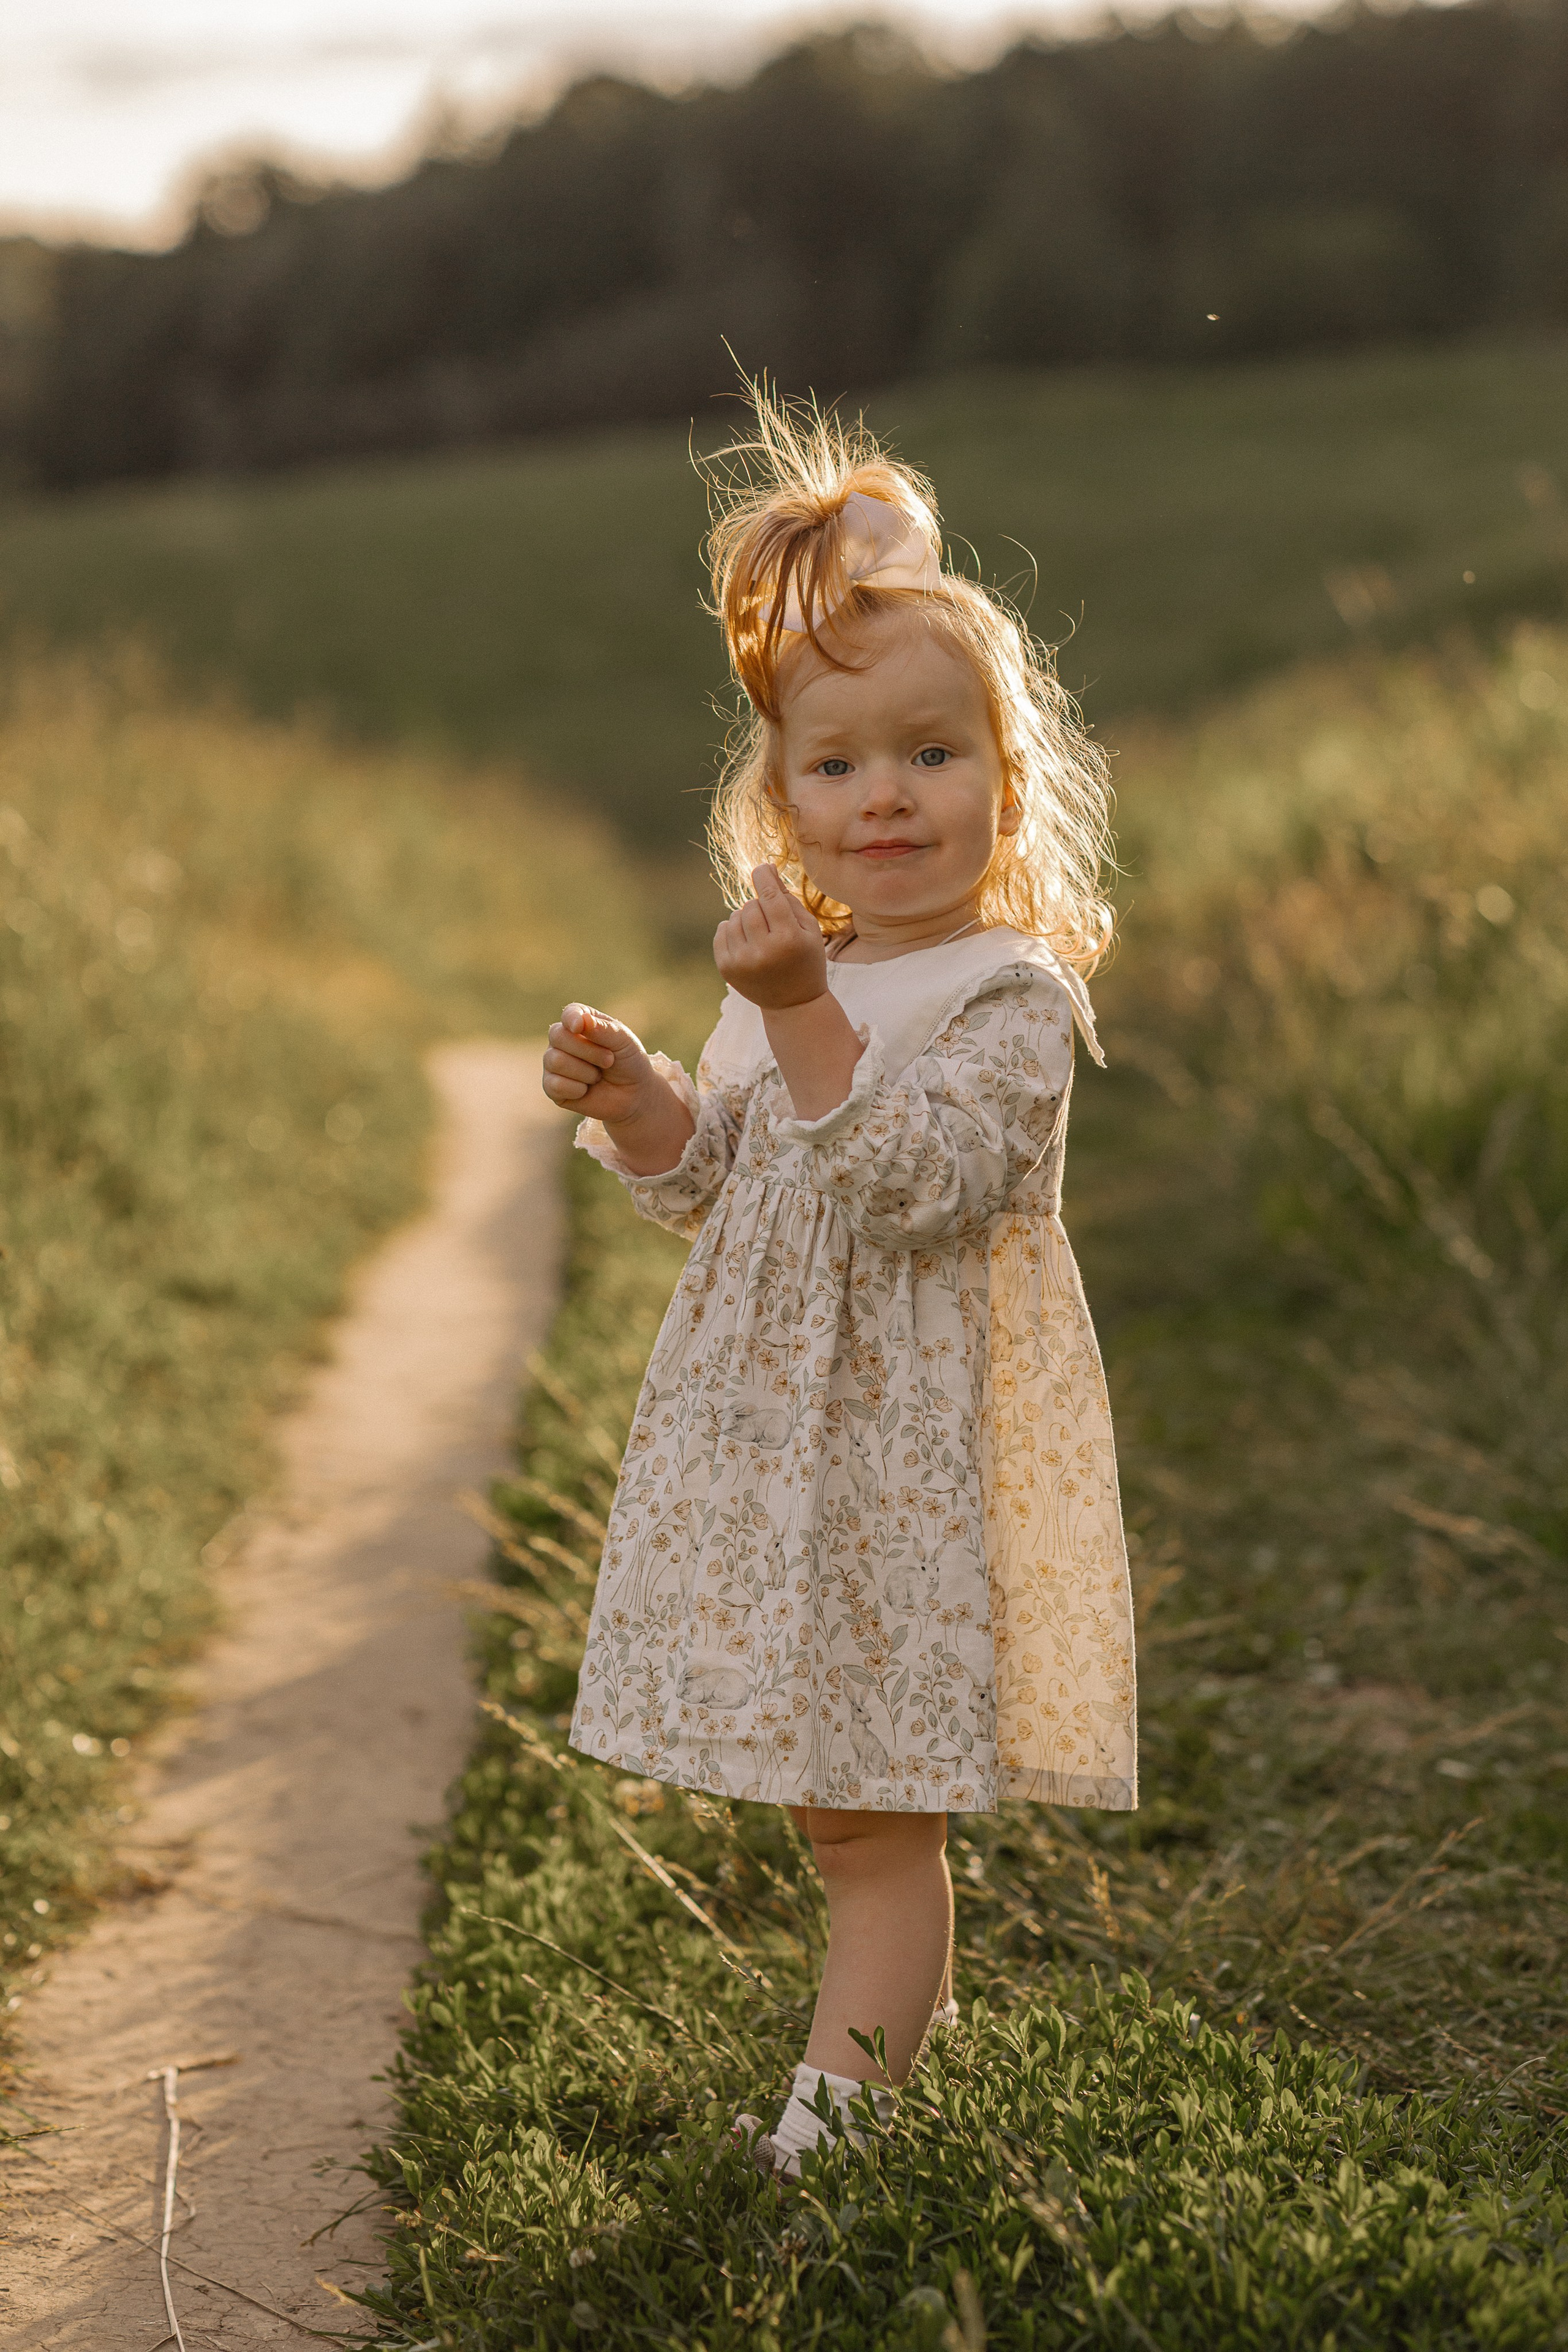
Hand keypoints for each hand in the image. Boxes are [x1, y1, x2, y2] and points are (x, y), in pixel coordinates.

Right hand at [542, 1004, 660, 1125]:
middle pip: (558, 1036)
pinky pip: (554, 1085)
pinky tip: (586, 1090)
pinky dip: (577, 1090)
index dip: (571, 1018)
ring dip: (586, 1072)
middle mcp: (561, 1040)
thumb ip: (603, 1029)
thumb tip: (581, 1020)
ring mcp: (553, 1063)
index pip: (569, 1013)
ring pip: (556, 1061)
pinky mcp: (551, 1087)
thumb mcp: (623, 1041)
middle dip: (588, 1052)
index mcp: (580, 1022)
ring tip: (597, 1076)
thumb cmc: (628, 1062)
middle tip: (609, 1060)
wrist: (633, 1095)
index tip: (578, 1026)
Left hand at [714, 865, 828, 1009]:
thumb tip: (766, 869)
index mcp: (788, 939)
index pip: (769, 896)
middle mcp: (763, 951)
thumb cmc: (805, 960)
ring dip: (745, 919)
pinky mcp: (727, 968)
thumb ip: (788, 898)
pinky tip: (746, 940)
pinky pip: (721, 931)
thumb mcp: (808, 930)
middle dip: (760, 906)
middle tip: (771, 921)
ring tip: (759, 934)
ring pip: (734, 917)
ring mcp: (743, 961)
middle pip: (751, 906)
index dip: (764, 877)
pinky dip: (732, 929)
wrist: (793, 1004)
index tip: (761, 868)